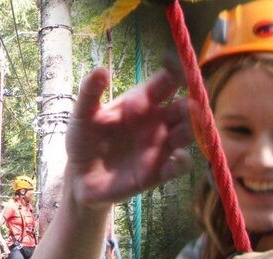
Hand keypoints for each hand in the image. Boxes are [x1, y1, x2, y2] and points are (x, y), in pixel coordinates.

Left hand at [65, 67, 192, 210]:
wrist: (80, 177)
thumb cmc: (83, 141)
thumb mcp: (82, 115)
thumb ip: (90, 93)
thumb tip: (101, 70)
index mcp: (142, 102)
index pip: (166, 83)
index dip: (175, 72)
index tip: (176, 67)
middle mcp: (156, 122)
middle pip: (184, 108)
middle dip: (191, 105)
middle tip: (190, 105)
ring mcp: (160, 147)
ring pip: (187, 134)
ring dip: (192, 130)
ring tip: (184, 129)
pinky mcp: (159, 172)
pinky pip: (179, 166)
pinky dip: (184, 161)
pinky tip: (178, 156)